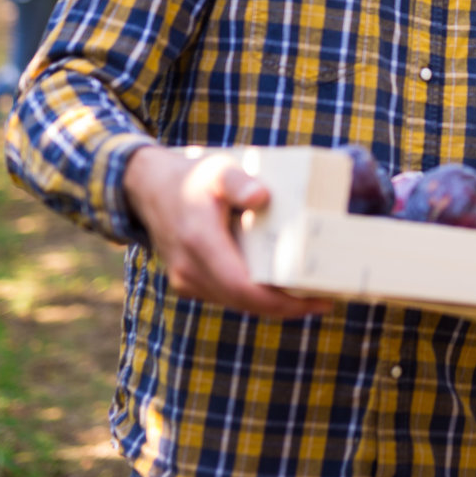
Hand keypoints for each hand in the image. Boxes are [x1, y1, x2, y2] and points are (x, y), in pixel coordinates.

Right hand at [123, 146, 331, 318]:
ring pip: (236, 302)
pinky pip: (227, 296)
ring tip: (311, 297)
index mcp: (199, 242)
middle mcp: (189, 269)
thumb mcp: (219, 169)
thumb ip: (238, 181)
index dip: (281, 302)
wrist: (150, 188)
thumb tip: (261, 196)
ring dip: (272, 305)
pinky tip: (281, 289)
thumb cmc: (192, 177)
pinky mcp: (188, 282)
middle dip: (286, 307)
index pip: (243, 287)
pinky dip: (255, 297)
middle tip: (325, 301)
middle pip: (244, 302)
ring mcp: (186, 279)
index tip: (316, 301)